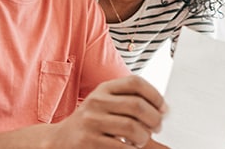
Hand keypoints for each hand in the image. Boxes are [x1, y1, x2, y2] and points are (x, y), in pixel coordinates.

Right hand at [47, 76, 166, 147]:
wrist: (59, 141)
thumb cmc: (90, 125)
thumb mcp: (108, 109)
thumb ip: (133, 108)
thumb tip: (165, 117)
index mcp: (103, 89)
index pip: (135, 82)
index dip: (154, 95)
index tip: (163, 109)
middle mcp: (96, 102)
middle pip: (137, 105)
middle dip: (154, 119)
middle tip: (156, 128)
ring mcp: (91, 121)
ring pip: (132, 127)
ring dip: (144, 137)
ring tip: (141, 141)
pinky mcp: (88, 141)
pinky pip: (121, 147)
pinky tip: (130, 148)